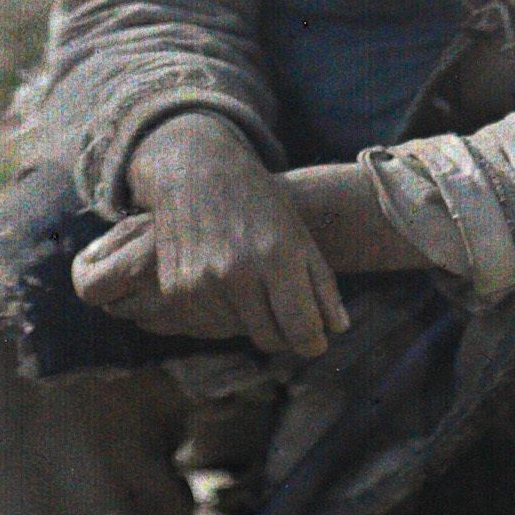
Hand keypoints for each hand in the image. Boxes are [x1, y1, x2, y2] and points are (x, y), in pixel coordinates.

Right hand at [74, 114, 349, 359]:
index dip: (313, 342)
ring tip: (246, 277)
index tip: (315, 339)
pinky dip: (219, 311)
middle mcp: (237, 272)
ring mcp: (202, 283)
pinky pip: (209, 325)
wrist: (195, 172)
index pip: (303, 331)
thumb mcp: (298, 233)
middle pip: (271, 340)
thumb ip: (322, 284)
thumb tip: (338, 330)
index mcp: (276, 255)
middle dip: (282, 331)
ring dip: (248, 317)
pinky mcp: (176, 291)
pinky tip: (220, 278)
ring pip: (238, 332)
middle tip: (282, 307)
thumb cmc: (257, 202)